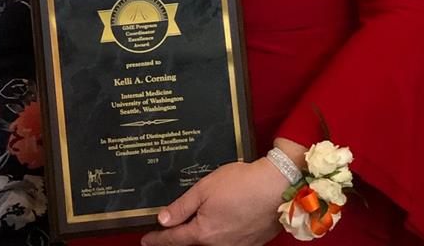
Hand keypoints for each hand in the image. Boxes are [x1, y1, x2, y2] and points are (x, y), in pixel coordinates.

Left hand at [139, 157, 287, 245]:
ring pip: (211, 242)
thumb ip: (182, 207)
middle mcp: (219, 245)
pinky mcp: (251, 243)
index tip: (146, 240)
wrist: (278, 187)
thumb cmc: (242, 183)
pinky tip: (223, 219)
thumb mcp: (204, 188)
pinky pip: (228, 241)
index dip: (157, 239)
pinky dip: (220, 232)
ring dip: (202, 233)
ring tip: (198, 219)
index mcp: (204, 233)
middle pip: (193, 242)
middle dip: (180, 236)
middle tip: (168, 229)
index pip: (174, 239)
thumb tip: (163, 220)